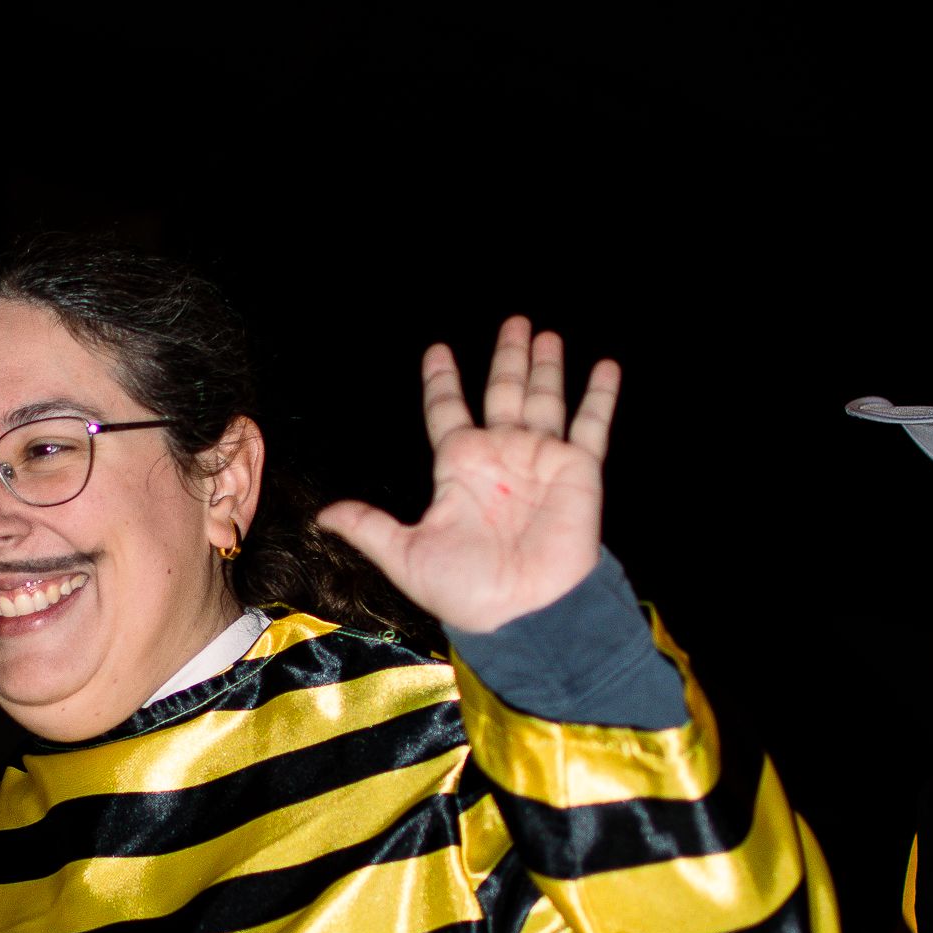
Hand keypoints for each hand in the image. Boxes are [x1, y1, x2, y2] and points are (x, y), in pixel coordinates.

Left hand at [319, 318, 619, 634]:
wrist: (523, 612)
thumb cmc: (466, 590)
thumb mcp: (406, 555)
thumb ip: (370, 528)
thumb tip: (325, 517)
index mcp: (460, 467)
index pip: (448, 410)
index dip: (443, 381)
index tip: (438, 350)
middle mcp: (501, 455)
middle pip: (502, 391)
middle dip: (507, 356)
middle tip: (514, 321)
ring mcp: (541, 459)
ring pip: (544, 398)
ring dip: (546, 365)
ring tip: (546, 333)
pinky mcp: (578, 470)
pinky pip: (592, 426)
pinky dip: (600, 396)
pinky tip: (608, 366)